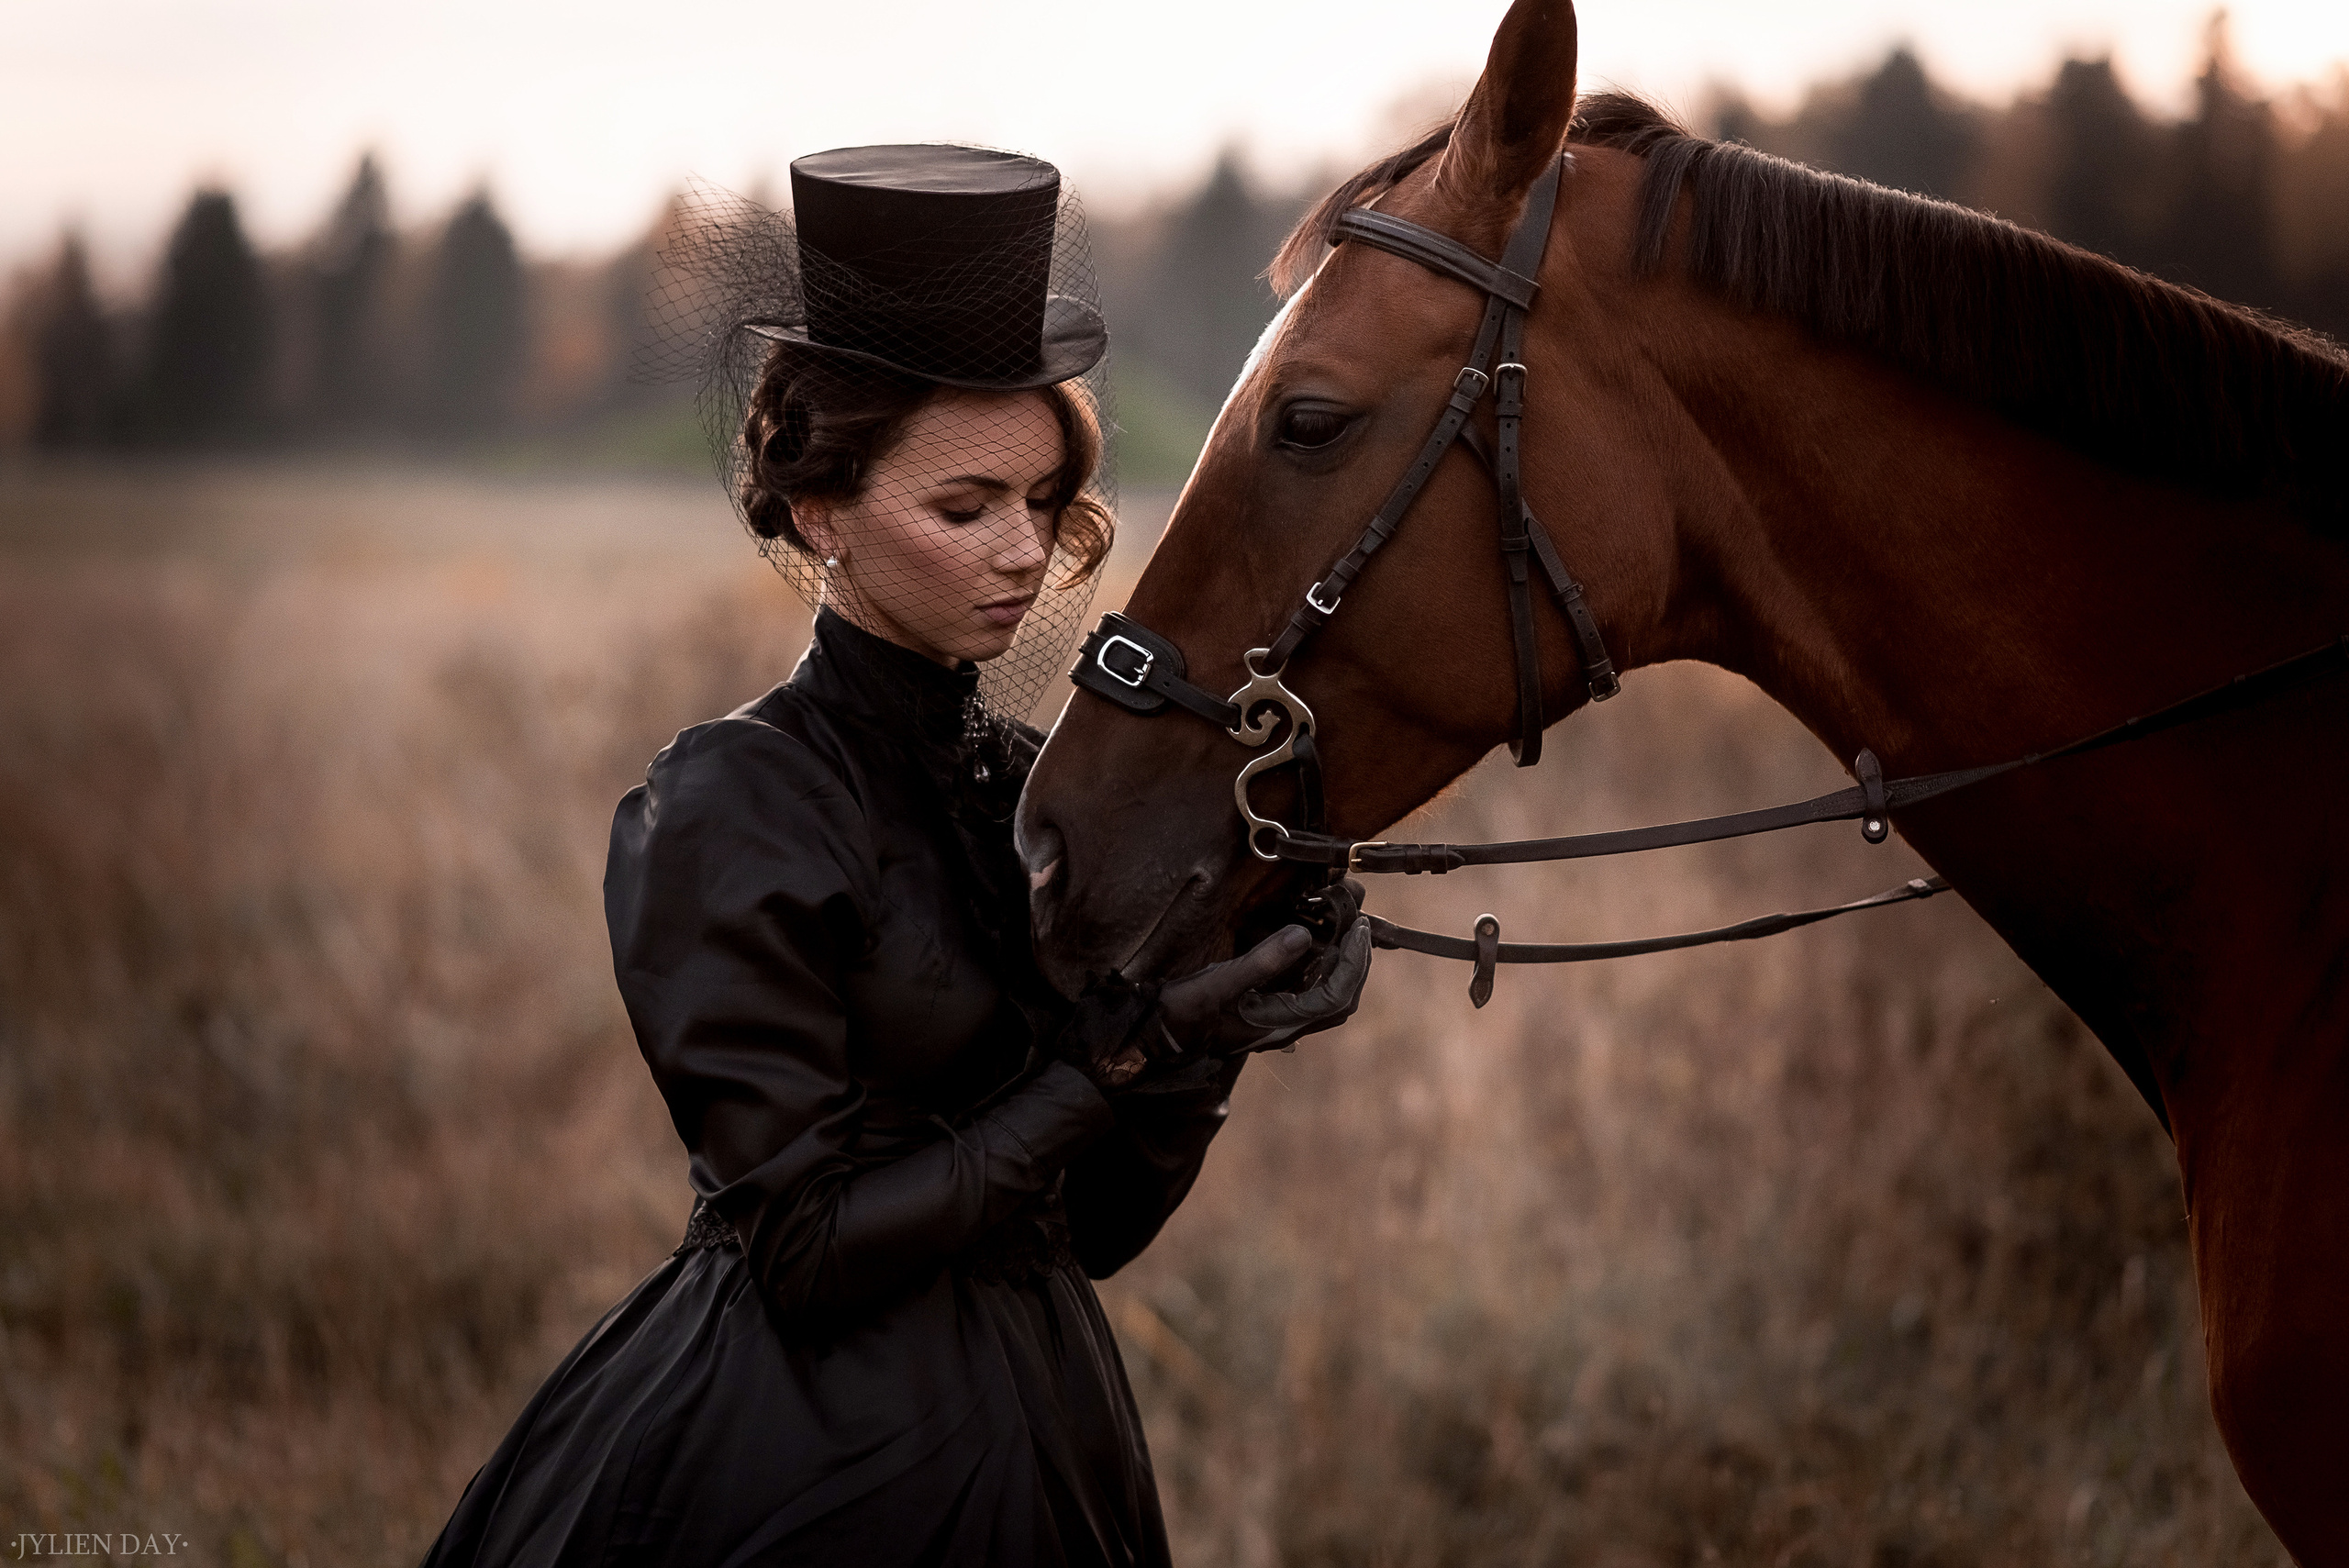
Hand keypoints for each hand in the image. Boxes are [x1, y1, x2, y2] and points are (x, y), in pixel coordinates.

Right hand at [1158, 915, 1373, 1058]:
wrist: (1155, 1039)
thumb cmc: (1185, 1014)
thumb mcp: (1221, 983)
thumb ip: (1263, 962)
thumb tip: (1304, 934)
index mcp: (1282, 1023)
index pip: (1338, 995)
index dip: (1355, 962)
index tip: (1359, 928)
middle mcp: (1285, 1028)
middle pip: (1341, 1001)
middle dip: (1356, 964)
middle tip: (1358, 927)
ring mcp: (1275, 1024)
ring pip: (1325, 1000)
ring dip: (1340, 968)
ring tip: (1343, 933)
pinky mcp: (1264, 1016)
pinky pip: (1306, 996)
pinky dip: (1319, 972)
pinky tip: (1311, 949)